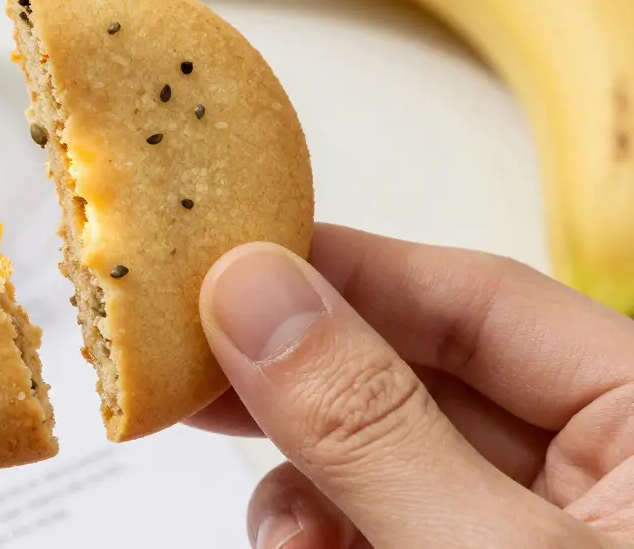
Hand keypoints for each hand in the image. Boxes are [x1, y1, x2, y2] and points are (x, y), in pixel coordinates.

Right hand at [187, 224, 633, 547]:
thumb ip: (373, 426)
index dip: (343, 271)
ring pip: (382, 460)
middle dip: (300, 388)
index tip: (227, 264)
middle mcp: (599, 469)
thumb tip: (254, 292)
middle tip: (192, 369)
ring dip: (306, 489)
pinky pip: (380, 524)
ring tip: (281, 538)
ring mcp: (534, 530)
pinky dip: (325, 538)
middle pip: (414, 377)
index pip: (480, 299)